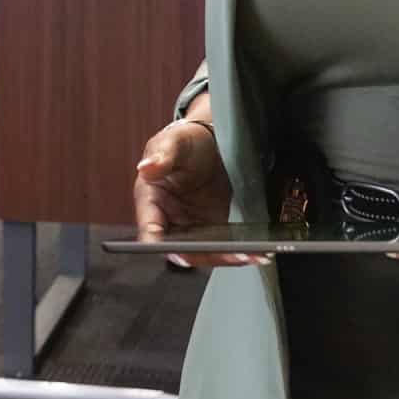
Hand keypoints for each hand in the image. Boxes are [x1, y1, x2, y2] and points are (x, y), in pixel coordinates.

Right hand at [132, 95, 258, 268]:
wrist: (214, 142)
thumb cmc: (188, 141)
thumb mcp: (175, 141)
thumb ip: (162, 154)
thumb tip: (146, 166)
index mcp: (150, 200)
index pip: (149, 228)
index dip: (160, 244)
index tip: (178, 251)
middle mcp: (168, 219)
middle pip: (178, 249)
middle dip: (202, 255)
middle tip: (228, 253)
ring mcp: (191, 227)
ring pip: (202, 253)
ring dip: (224, 257)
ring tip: (249, 255)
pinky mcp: (213, 229)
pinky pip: (220, 247)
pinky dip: (235, 252)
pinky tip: (253, 252)